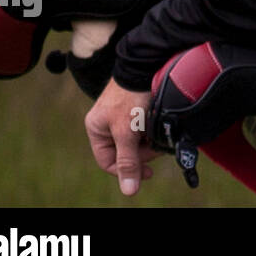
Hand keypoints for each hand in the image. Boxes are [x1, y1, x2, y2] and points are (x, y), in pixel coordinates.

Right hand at [84, 78, 159, 195]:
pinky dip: (151, 130)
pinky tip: (159, 125)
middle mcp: (106, 123)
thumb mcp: (127, 132)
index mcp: (96, 128)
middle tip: (157, 148)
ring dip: (148, 141)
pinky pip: (143, 128)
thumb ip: (127, 161)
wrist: (146, 65)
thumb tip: (129, 191)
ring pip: (135, 140)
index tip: (148, 172)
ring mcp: (121, 115)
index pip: (108, 161)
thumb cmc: (131, 97)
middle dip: (141, 153)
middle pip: (124, 151)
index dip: (127, 170)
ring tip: (159, 134)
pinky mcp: (136, 108)